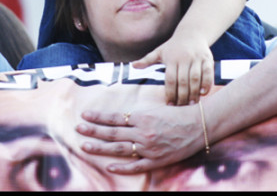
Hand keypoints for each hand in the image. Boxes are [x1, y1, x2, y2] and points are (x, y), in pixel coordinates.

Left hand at [76, 104, 203, 173]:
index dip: (98, 117)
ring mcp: (148, 147)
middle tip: (78, 129)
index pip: (114, 118)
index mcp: (142, 117)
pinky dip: (122, 167)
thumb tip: (119, 117)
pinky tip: (109, 166)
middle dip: (94, 131)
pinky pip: (136, 165)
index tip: (84, 115)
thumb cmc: (176, 114)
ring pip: (120, 148)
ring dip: (101, 147)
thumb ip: (137, 115)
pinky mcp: (156, 160)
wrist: (198, 126)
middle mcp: (143, 132)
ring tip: (85, 146)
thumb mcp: (154, 109)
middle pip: (113, 133)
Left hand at [132, 29, 213, 105]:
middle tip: (181, 107)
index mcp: (172, 59)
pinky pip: (208, 73)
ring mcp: (197, 59)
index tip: (169, 104)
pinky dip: (207, 83)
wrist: (192, 33)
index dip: (170, 93)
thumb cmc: (173, 46)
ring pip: (195, 78)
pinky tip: (203, 93)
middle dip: (182, 96)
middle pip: (183, 81)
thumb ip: (147, 60)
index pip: (170, 79)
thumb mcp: (159, 51)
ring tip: (191, 103)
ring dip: (194, 92)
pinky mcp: (207, 59)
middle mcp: (184, 59)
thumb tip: (133, 66)